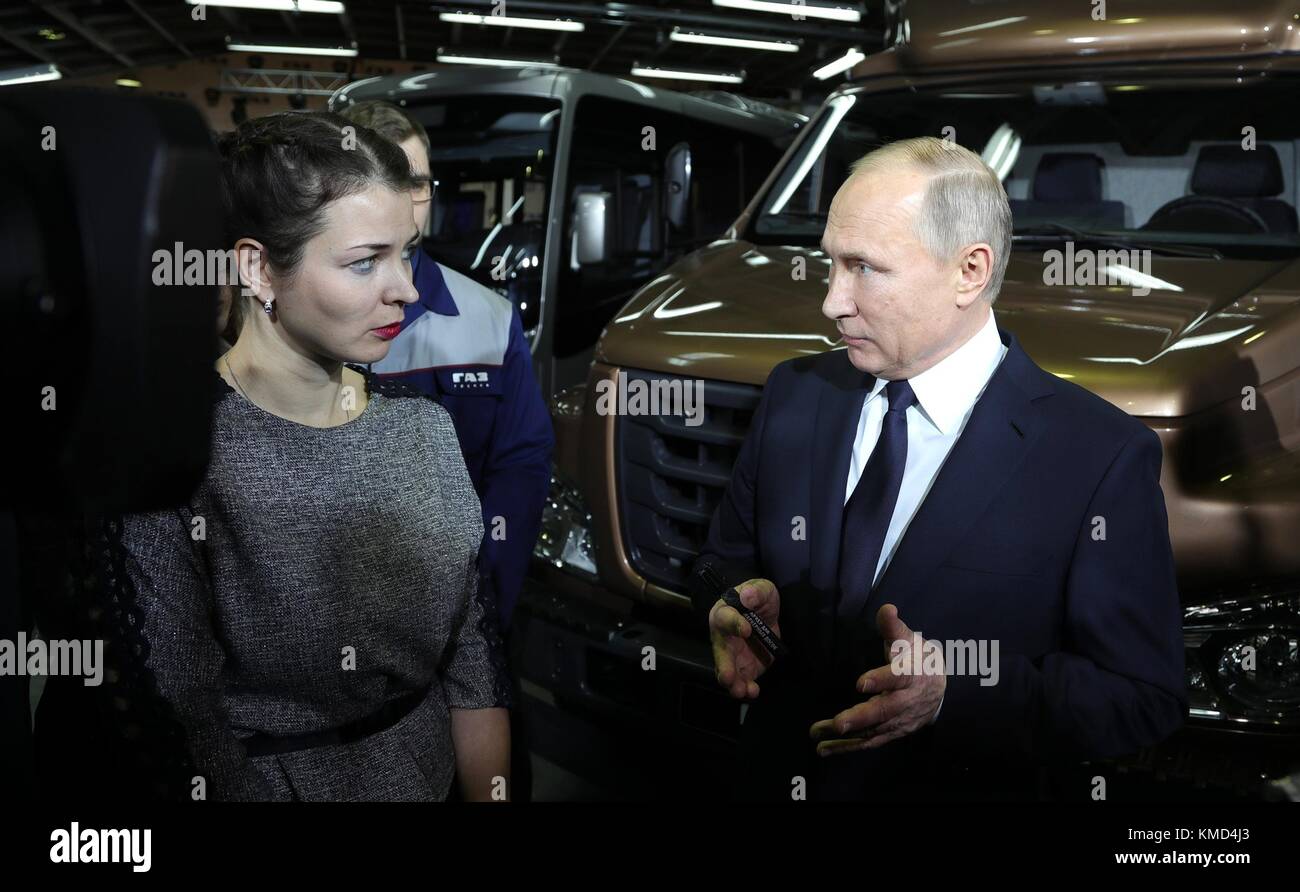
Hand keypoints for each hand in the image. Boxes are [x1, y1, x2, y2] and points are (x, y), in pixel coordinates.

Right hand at [708, 578, 781, 699]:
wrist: (765, 613)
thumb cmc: (757, 596)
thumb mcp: (762, 588)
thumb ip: (756, 591)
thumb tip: (748, 595)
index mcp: (723, 614)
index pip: (725, 618)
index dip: (734, 624)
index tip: (746, 629)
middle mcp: (723, 638)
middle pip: (720, 653)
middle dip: (724, 666)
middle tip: (728, 676)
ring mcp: (733, 655)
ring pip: (728, 672)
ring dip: (734, 683)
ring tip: (741, 690)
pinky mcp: (746, 667)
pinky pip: (743, 680)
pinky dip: (747, 688)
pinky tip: (753, 691)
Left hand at [809, 603, 944, 755]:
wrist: (942, 691)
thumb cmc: (919, 659)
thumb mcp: (909, 640)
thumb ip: (893, 627)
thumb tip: (886, 608)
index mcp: (911, 674)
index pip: (897, 677)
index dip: (881, 680)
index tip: (861, 683)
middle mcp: (906, 701)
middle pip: (885, 711)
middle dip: (861, 717)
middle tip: (838, 723)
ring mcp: (899, 721)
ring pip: (873, 731)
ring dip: (845, 736)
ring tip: (817, 734)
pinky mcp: (892, 733)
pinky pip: (869, 742)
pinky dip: (847, 747)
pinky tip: (825, 749)